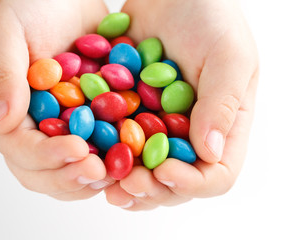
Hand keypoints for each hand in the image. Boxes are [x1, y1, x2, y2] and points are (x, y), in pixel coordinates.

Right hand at [0, 0, 113, 200]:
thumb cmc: (31, 8)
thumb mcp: (7, 32)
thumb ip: (2, 75)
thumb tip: (0, 122)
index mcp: (8, 112)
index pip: (20, 149)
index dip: (47, 157)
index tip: (78, 150)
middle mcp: (33, 128)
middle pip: (43, 172)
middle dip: (70, 177)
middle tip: (98, 172)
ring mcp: (62, 128)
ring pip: (70, 170)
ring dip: (91, 178)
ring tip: (116, 173)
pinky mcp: (88, 123)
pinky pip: (99, 150)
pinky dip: (113, 159)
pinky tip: (131, 158)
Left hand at [105, 0, 258, 209]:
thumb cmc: (209, 17)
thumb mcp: (228, 54)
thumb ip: (223, 102)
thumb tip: (210, 153)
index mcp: (220, 127)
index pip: (215, 175)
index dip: (191, 183)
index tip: (165, 172)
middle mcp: (187, 134)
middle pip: (173, 182)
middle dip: (151, 189)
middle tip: (127, 184)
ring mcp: (156, 127)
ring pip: (141, 170)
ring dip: (122, 181)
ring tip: (104, 181)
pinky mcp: (128, 114)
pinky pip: (115, 143)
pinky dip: (102, 153)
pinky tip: (88, 156)